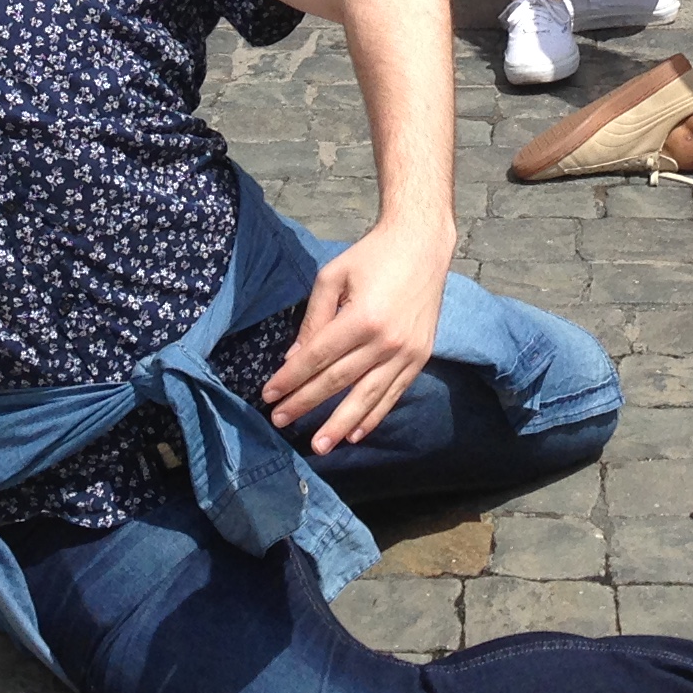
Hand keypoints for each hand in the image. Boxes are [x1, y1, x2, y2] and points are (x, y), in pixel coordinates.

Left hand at [262, 219, 450, 452]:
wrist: (422, 245)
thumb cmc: (372, 256)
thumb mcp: (333, 276)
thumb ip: (313, 319)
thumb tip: (294, 360)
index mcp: (362, 317)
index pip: (317, 357)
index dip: (291, 379)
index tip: (269, 395)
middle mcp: (386, 341)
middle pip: (338, 381)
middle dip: (306, 403)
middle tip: (280, 422)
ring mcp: (407, 352)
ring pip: (367, 397)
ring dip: (340, 424)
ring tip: (319, 446)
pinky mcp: (420, 357)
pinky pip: (394, 394)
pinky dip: (374, 415)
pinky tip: (355, 432)